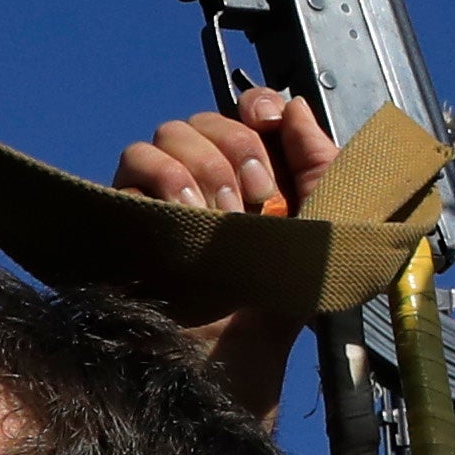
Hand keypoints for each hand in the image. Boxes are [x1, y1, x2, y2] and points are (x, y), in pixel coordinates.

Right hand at [117, 90, 340, 412]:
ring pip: (167, 134)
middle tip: (259, 197)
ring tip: (225, 215)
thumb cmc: (282, 293)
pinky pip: (133, 163)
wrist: (241, 348)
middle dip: (236, 146)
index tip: (269, 121)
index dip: (255, 105)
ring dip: (204, 167)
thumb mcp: (324, 221)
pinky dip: (165, 178)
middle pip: (205, 117)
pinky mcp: (130, 211)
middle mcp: (206, 176)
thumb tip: (295, 107)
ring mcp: (163, 193)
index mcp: (254, 172)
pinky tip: (190, 214)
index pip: (243, 109)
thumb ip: (319, 159)